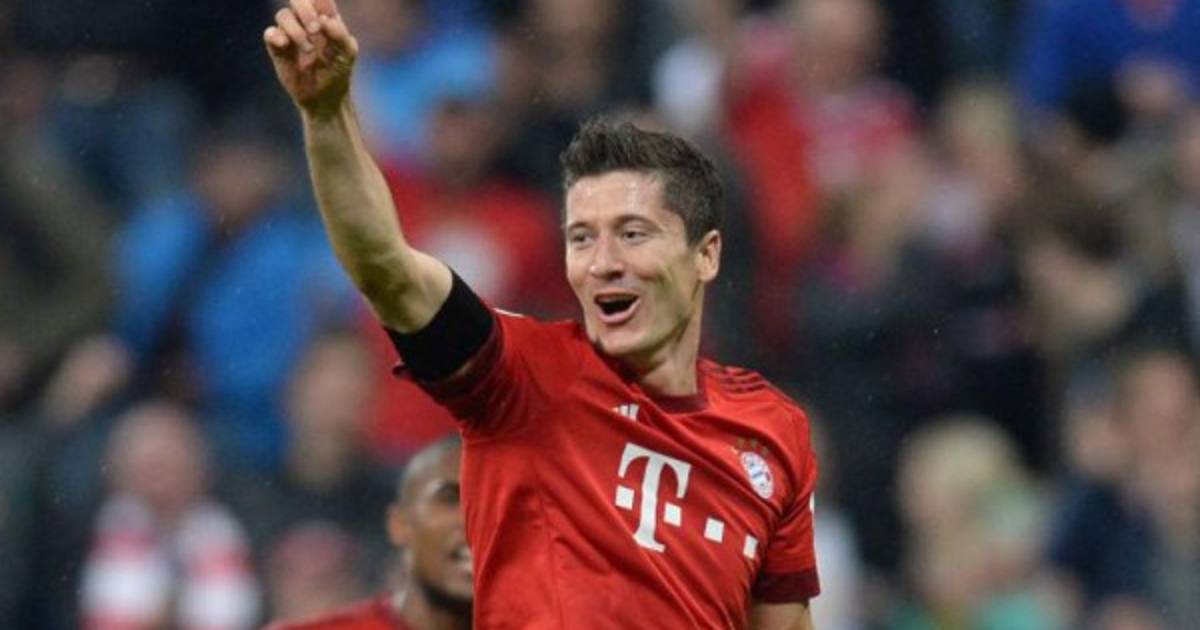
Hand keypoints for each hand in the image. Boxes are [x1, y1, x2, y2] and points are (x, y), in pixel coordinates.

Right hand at [264, 0, 358, 116]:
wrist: (325, 97)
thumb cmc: (339, 71)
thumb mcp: (347, 53)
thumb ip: (339, 34)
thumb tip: (324, 20)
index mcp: (325, 17)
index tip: (322, 14)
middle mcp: (306, 21)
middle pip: (298, 0)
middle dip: (305, 11)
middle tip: (316, 30)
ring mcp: (290, 33)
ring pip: (283, 15)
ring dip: (296, 30)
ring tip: (309, 49)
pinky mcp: (278, 47)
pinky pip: (270, 33)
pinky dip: (276, 36)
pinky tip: (285, 44)